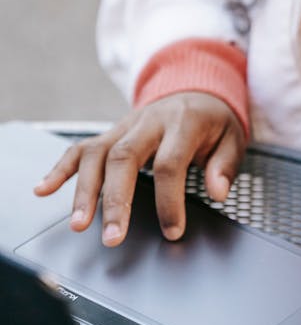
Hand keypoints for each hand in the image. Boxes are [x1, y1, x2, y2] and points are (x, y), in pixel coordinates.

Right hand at [34, 92, 246, 245]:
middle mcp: (149, 121)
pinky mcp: (110, 132)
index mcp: (183, 122)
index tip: (172, 231)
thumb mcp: (232, 137)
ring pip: (98, 153)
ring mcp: (126, 125)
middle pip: (125, 157)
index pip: (170, 162)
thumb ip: (224, 165)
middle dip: (116, 200)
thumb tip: (217, 191)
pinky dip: (60, 168)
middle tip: (112, 236)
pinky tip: (44, 190)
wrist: (195, 88)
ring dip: (84, 190)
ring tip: (78, 224)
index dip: (169, 200)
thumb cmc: (212, 120)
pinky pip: (81, 147)